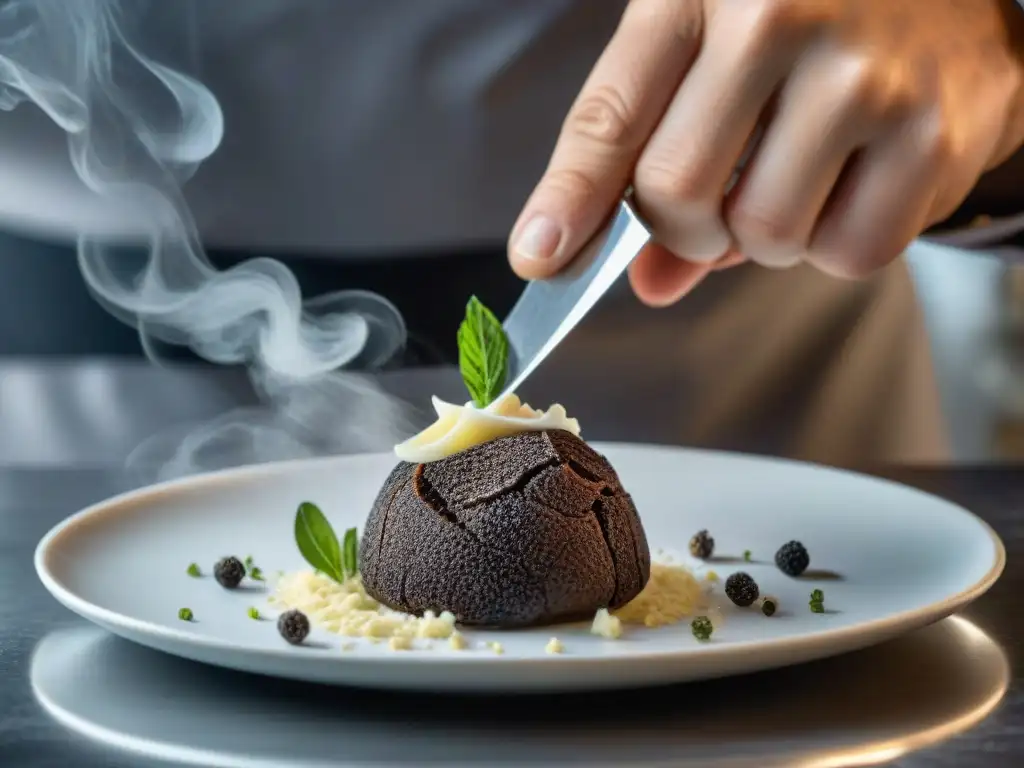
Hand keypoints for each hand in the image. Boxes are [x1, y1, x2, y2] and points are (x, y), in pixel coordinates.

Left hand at [508, 0, 1023, 305]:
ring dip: (766, 238)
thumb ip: (669, 165)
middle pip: (676, 191)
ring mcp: (860, 74)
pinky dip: (838, 245)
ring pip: (763, 234)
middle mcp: (775, 16)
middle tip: (717, 206)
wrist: (956, 0)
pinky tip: (853, 186)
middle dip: (686, 228)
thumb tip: (648, 281)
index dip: (570, 198)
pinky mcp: (931, 133)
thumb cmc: (813, 33)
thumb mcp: (717, 63)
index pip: (610, 113)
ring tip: (799, 176)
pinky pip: (847, 254)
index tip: (540, 259)